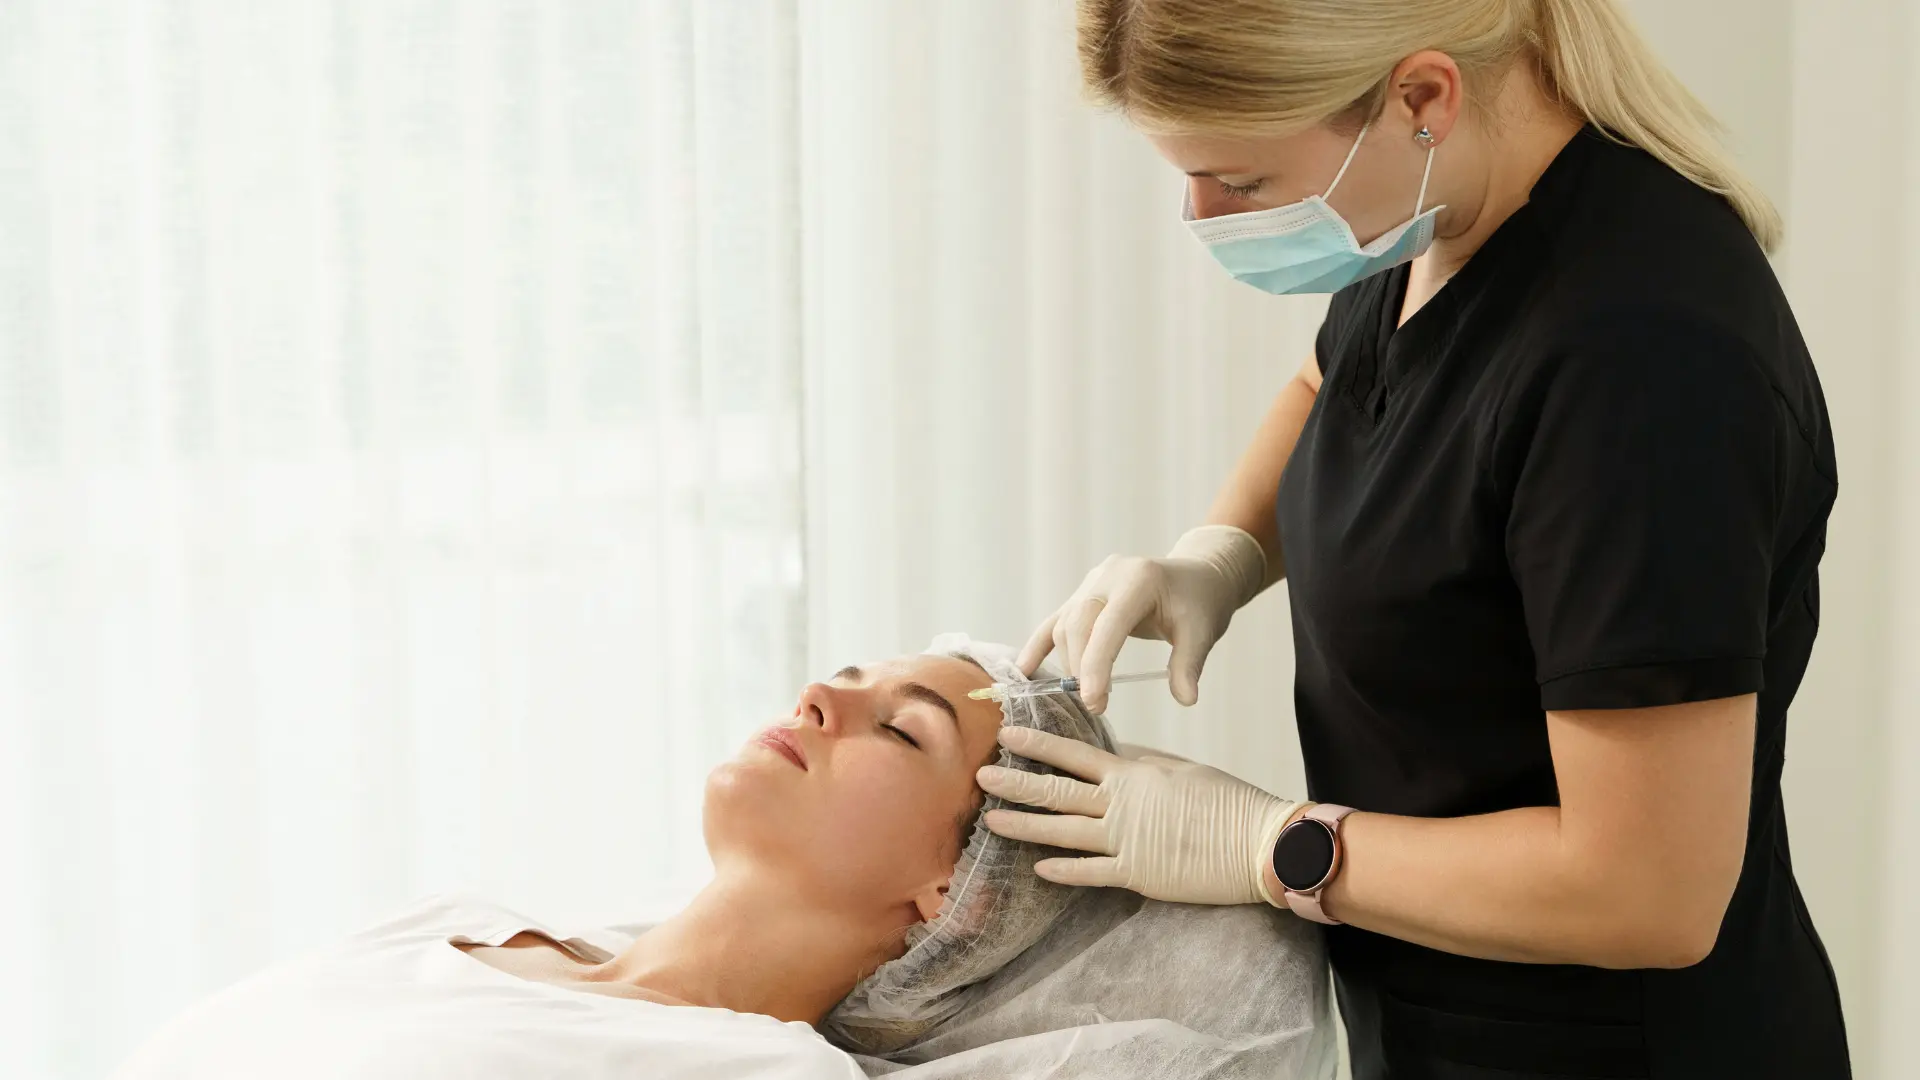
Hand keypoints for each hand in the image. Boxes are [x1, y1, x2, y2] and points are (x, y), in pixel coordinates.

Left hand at [977, 726, 1297, 906]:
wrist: (1258, 843)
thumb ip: (1142, 762)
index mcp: (1134, 774)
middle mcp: (1122, 805)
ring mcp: (1127, 841)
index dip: (1038, 743)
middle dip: (1017, 782)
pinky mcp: (1138, 874)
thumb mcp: (1182, 769)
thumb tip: (1112, 752)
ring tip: (991, 820)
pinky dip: (1064, 871)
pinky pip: (1092, 873)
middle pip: (1058, 791)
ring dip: (1025, 825)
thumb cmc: (1227, 802)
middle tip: (981, 775)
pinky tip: (1038, 869)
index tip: (1007, 734)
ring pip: (1064, 832)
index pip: (1075, 754)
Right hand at [1019, 525, 1266, 711]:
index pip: (1109, 624)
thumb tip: (1185, 699)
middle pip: (1079, 622)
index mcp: (1139, 579)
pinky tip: (1023, 670)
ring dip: (1070, 662)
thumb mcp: (1203, 632)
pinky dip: (1039, 645)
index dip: (1097, 664)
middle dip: (1081, 667)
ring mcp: (1092, 582)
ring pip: (1066, 624)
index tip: (1094, 702)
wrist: (1197, 576)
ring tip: (1084, 695)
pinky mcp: (1083, 594)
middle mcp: (1109, 575)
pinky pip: (1055, 620)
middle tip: (1095, 707)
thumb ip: (1189, 664)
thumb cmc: (1200, 603)